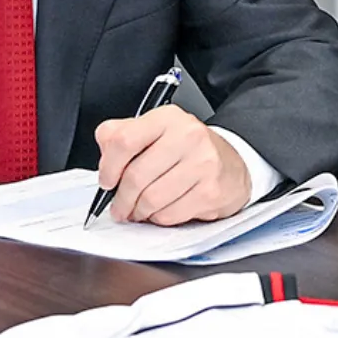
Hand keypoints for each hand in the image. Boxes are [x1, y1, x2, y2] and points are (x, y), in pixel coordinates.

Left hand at [94, 105, 251, 225]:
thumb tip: (104, 151)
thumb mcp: (155, 131)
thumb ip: (123, 134)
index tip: (107, 181)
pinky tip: (162, 211)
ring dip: (139, 212)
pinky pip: (170, 214)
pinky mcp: (210, 190)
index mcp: (167, 118)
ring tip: (139, 210)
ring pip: (151, 199)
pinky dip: (159, 218)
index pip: (123, 140)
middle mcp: (188, 135)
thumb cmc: (188, 150)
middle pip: (135, 176)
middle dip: (121, 199)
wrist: (233, 165)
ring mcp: (203, 163)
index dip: (108, 167)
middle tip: (119, 207)